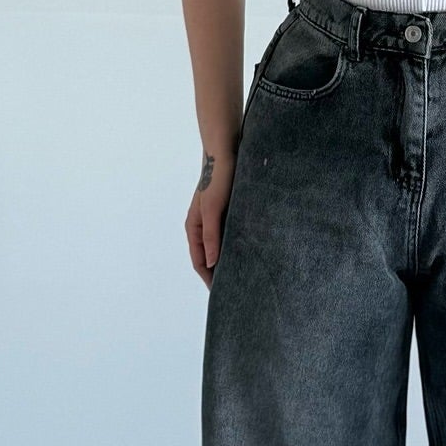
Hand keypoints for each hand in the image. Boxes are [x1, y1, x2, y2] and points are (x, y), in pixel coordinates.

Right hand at [186, 149, 235, 287]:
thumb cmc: (217, 179)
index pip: (199, 261)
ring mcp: (215, 219)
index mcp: (194, 228)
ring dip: (229, 259)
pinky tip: (251, 250)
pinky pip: (230, 234)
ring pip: (220, 246)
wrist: (226, 152)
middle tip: (236, 287)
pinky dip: (237, 245)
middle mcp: (202, 226)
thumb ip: (211, 235)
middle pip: (209, 256)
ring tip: (245, 273)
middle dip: (218, 272)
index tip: (221, 293)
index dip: (208, 278)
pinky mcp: (227, 211)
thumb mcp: (213, 209)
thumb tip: (212, 263)